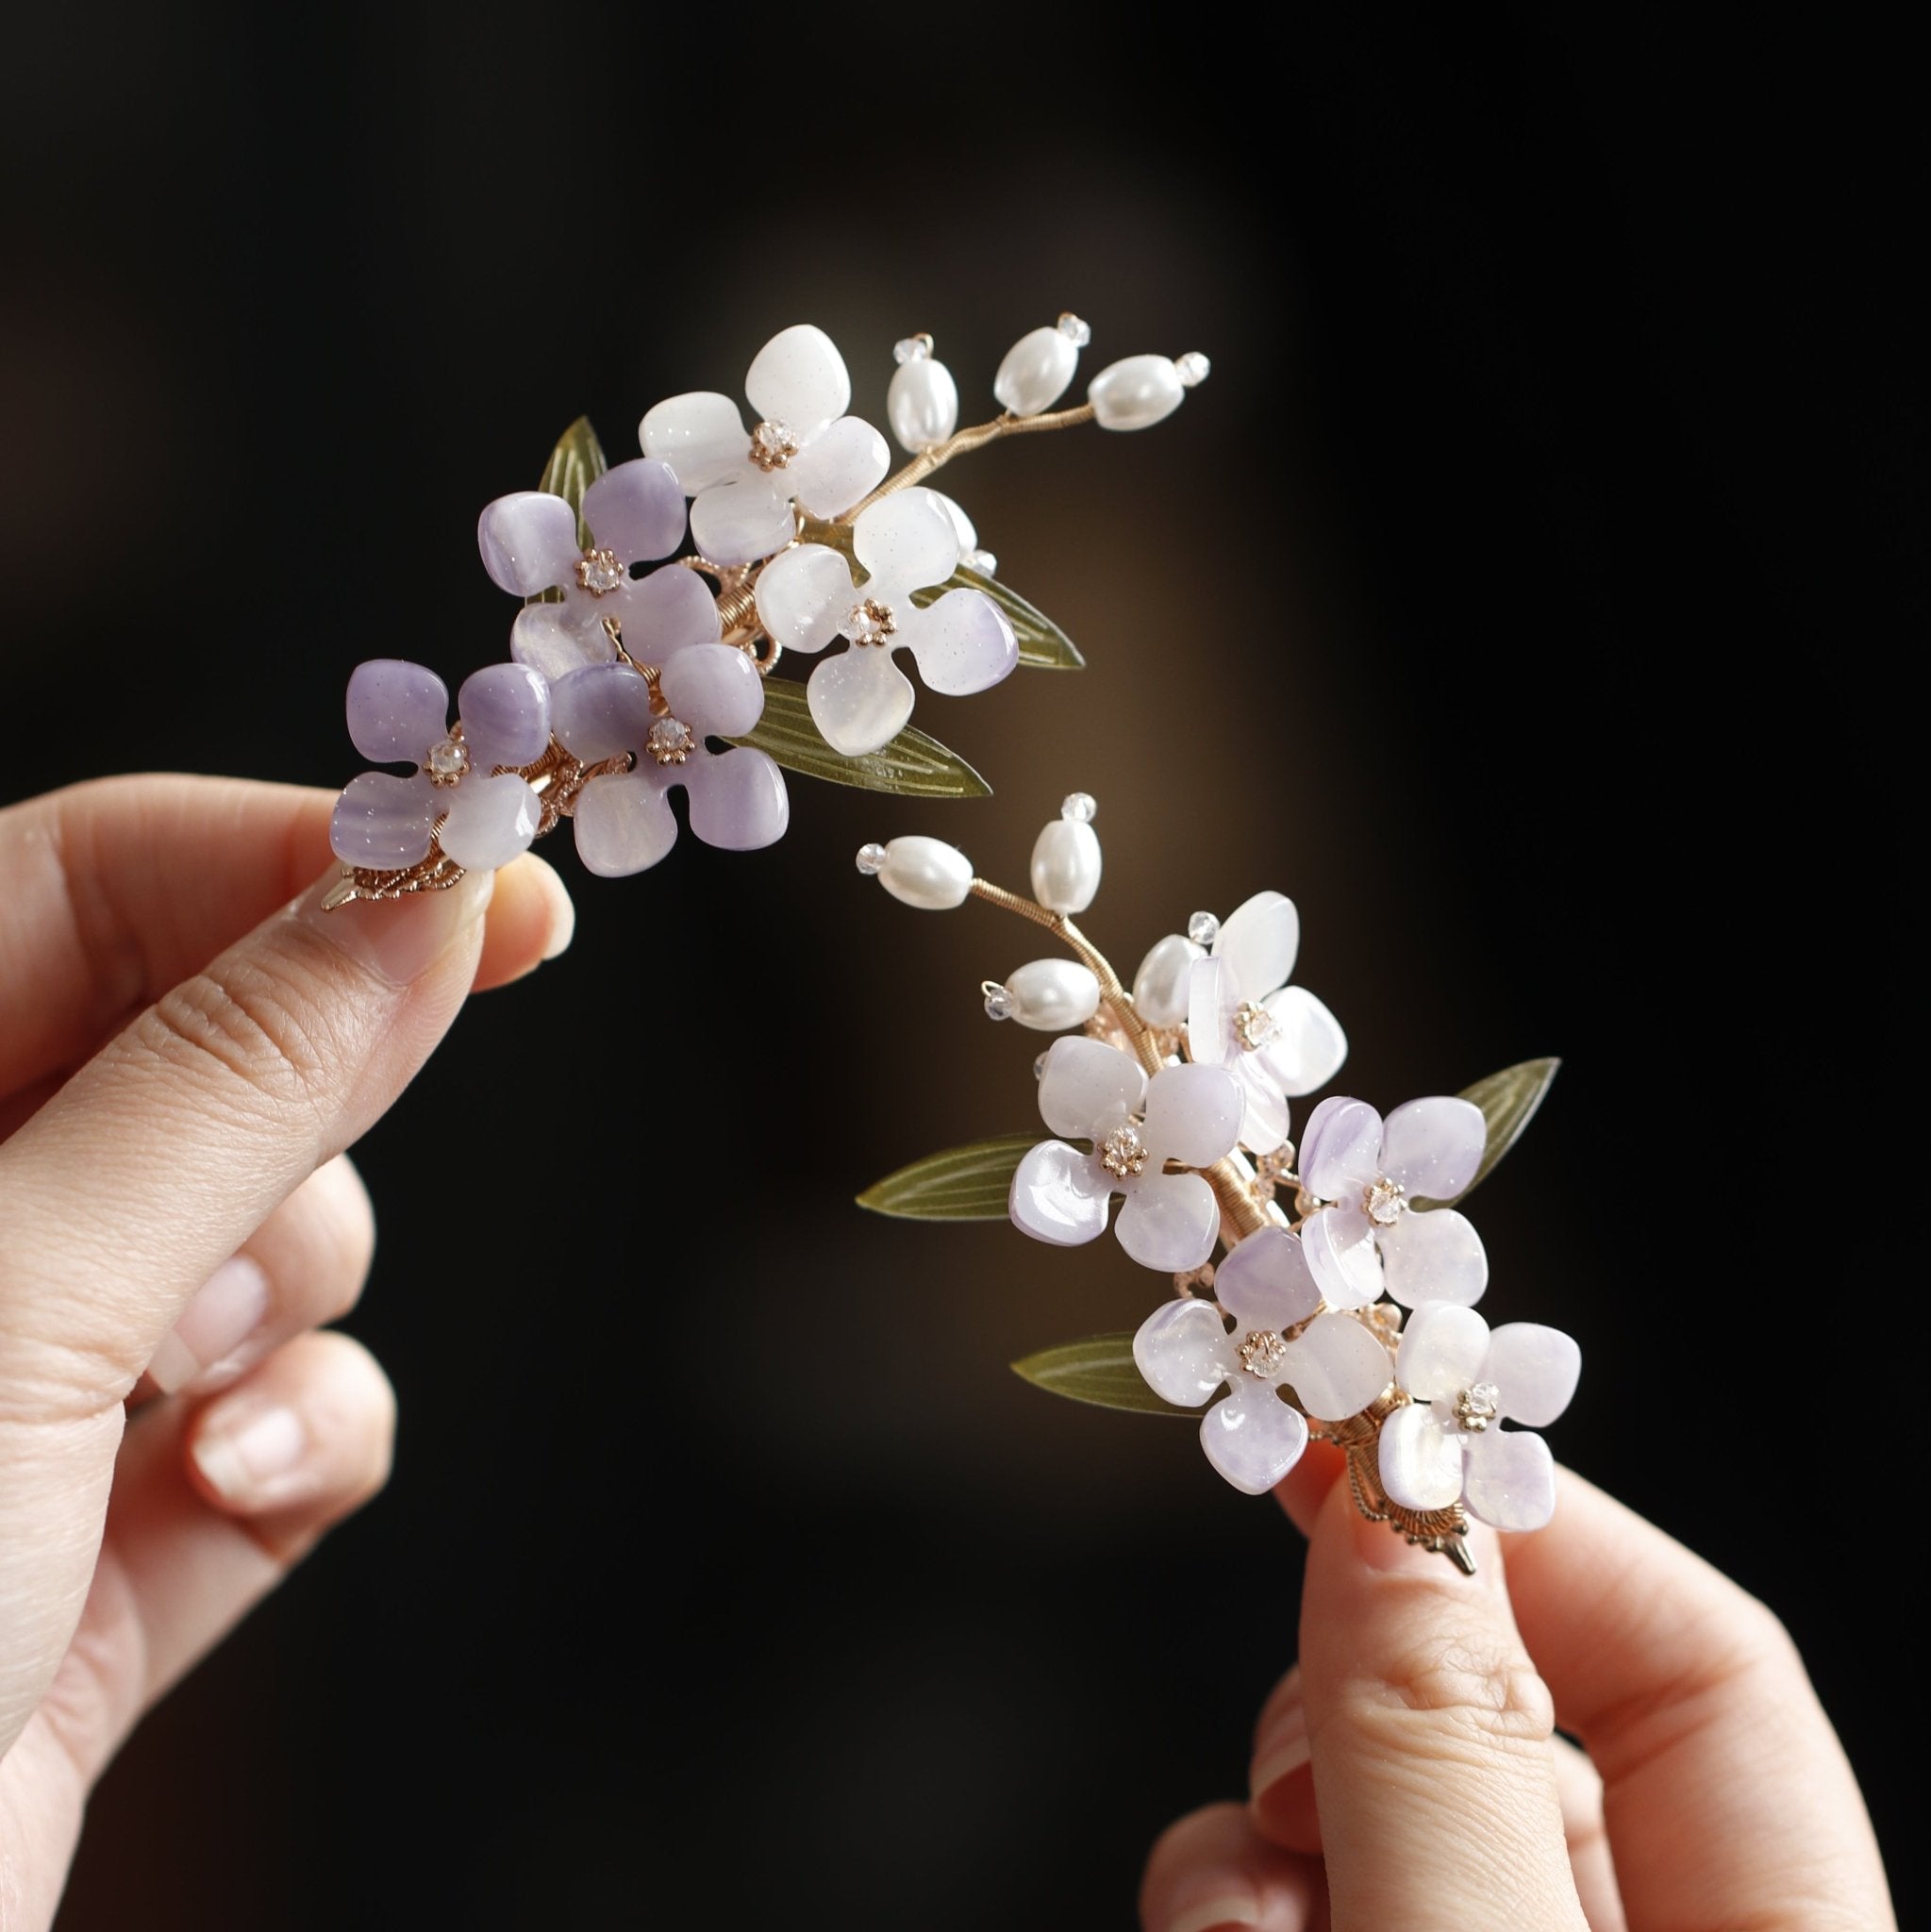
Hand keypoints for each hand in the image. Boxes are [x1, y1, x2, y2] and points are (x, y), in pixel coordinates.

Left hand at [0, 775, 573, 1928]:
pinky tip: (235, 1490)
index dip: (288, 857)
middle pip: (205, 1058)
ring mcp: (13, 1390)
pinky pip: (281, 1412)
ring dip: (291, 1302)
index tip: (483, 871)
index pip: (82, 880)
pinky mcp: (98, 1536)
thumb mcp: (8, 1306)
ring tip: (200, 1401)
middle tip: (313, 1175)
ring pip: (266, 1240)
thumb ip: (232, 1083)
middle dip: (292, 1126)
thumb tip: (424, 904)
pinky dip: (302, 1437)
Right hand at [1138, 1439, 1895, 1930]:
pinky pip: (1304, 1901)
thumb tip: (1391, 1498)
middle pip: (1504, 1726)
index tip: (1356, 1445)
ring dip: (1263, 1835)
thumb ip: (1442, 1759)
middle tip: (1288, 1774)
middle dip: (1355, 1713)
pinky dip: (1239, 1908)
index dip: (1532, 1536)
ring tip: (1237, 1924)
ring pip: (1373, 1812)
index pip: (1702, 1662)